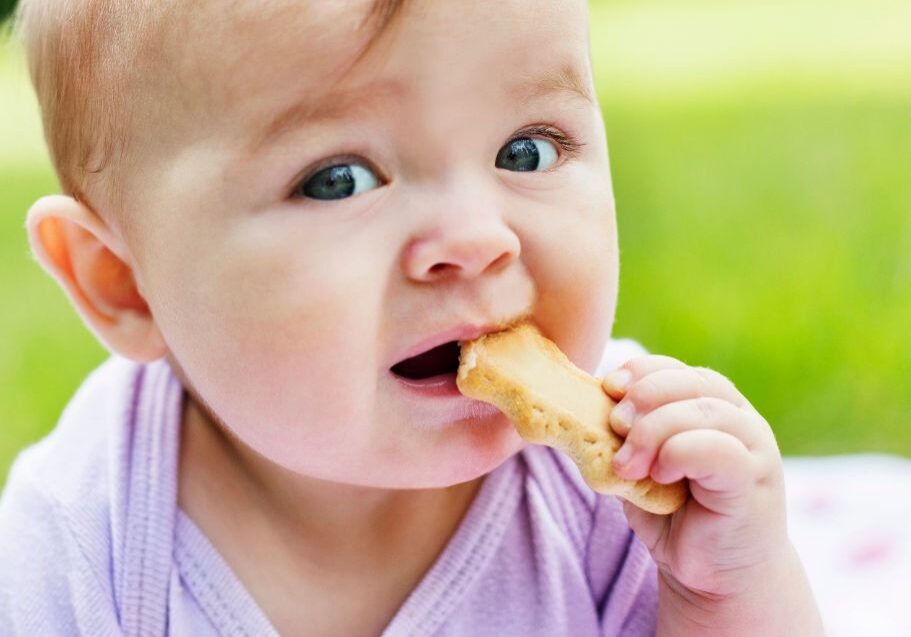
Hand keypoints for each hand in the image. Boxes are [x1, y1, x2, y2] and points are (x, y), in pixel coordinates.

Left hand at [602, 355, 822, 635]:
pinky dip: (679, 453)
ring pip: (703, 411)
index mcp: (713, 408)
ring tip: (628, 465)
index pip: (678, 370)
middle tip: (615, 425)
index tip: (609, 387)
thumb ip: (623, 438)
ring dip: (654, 430)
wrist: (716, 577)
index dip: (642, 371)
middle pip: (692, 383)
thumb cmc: (676, 517)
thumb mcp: (640, 468)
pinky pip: (718, 449)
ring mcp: (754, 447)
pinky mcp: (755, 479)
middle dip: (645, 397)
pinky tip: (660, 475)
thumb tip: (582, 408)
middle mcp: (740, 420)